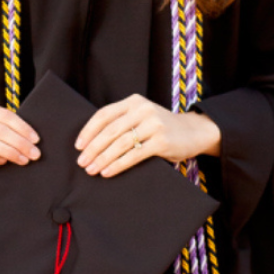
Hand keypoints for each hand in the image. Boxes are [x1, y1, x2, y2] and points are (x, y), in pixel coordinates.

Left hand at [75, 94, 220, 177]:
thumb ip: (122, 122)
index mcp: (133, 102)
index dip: (88, 131)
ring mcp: (153, 124)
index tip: (78, 146)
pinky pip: (134, 155)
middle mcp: (142, 109)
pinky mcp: (161, 141)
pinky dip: (118, 164)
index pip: (104, 115)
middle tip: (82, 162)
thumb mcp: (142, 117)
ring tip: (92, 170)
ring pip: (120, 143)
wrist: (194, 131)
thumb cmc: (162, 127)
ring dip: (102, 158)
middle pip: (109, 130)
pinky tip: (108, 172)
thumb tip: (91, 142)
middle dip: (92, 148)